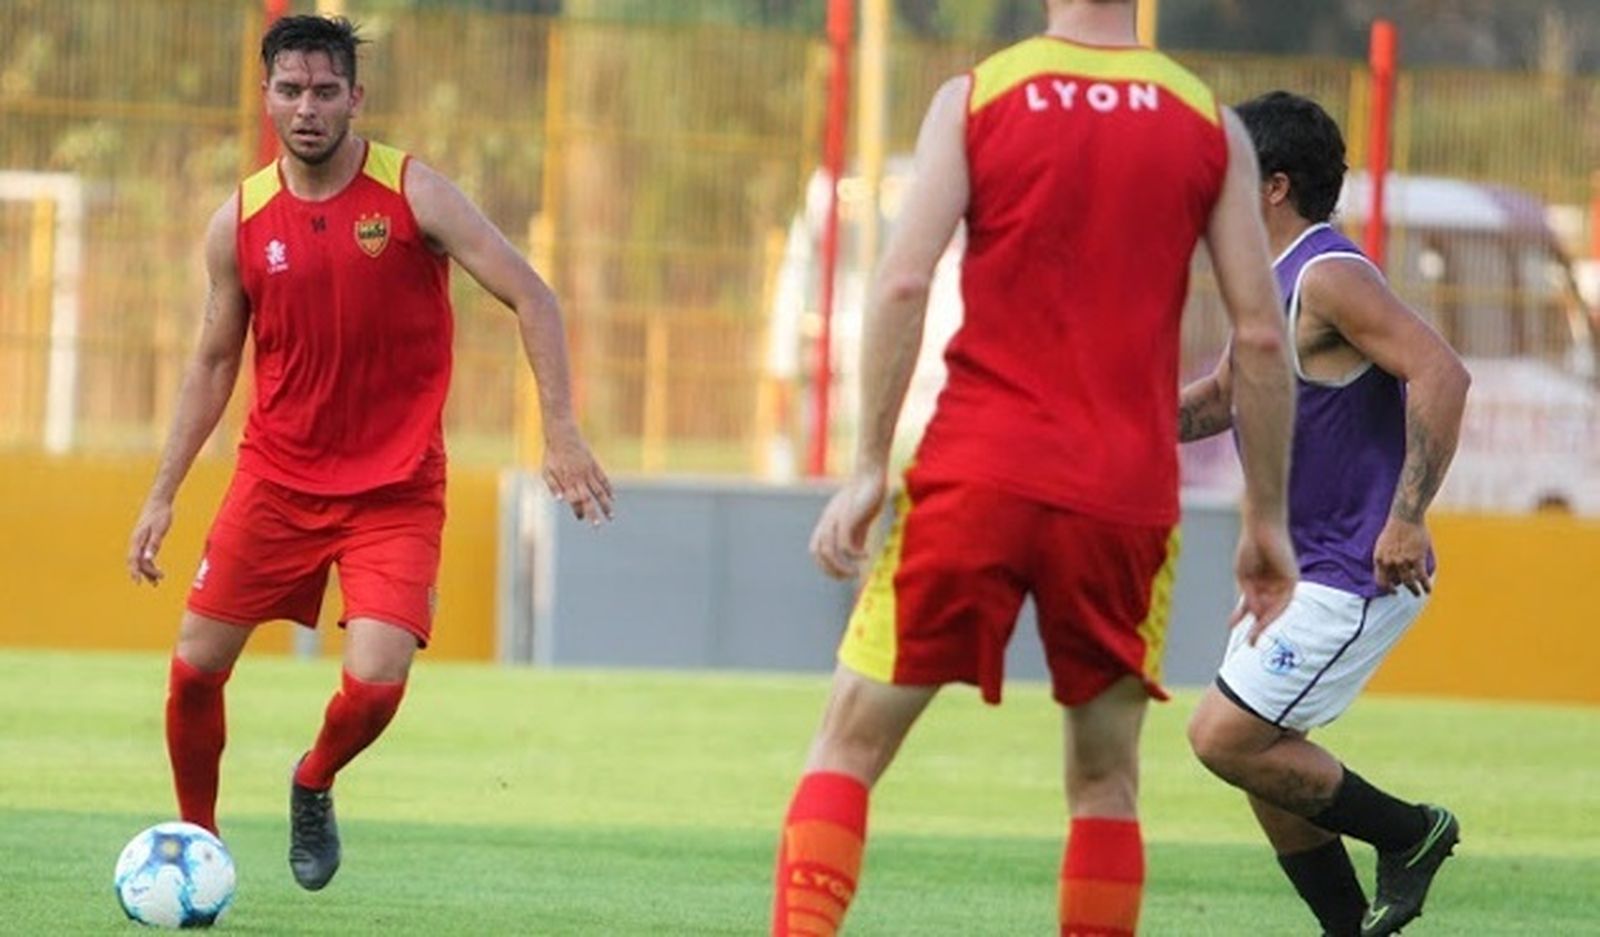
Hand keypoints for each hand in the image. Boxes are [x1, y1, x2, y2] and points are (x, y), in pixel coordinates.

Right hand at [128, 498, 173, 584]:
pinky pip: (144, 554)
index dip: (135, 572)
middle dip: (144, 573)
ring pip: (140, 559)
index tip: (138, 582)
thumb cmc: (160, 515)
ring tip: (157, 581)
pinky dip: (150, 563)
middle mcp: (135, 541)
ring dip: (148, 570)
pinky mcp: (144, 539)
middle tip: (156, 583)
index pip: (134, 560)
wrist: (159, 501)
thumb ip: (154, 544)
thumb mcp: (159, 530)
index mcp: (137, 540)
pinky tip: (156, 569)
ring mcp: (139, 541)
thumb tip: (148, 558)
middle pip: (137, 562)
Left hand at [542, 424, 612, 525]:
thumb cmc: (552, 455)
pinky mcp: (594, 465)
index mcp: (567, 481)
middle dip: (593, 514)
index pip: (574, 501)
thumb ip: (552, 486)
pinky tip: (613, 498)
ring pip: (599, 492)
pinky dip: (609, 489)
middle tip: (597, 526)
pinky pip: (603, 479)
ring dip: (605, 505)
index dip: (578, 511)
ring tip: (611, 516)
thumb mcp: (546, 471)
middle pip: (588, 500)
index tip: (581, 518)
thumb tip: (559, 501)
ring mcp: (589, 472)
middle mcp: (580, 479)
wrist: (563, 435)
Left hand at [809, 470, 887, 579]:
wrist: (871, 474)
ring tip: (856, 572)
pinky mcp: (847, 516)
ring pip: (828, 551)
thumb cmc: (867, 495)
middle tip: (849, 577)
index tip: (843, 574)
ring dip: (841, 566)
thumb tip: (855, 554)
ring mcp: (835, 519)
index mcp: (827, 523)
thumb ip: (856, 535)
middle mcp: (827, 522)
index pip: (816, 550)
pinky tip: (866, 556)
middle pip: (818, 553)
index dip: (826, 565)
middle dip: (831, 570)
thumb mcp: (860, 520)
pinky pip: (844, 542)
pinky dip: (854, 554)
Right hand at [1232, 519, 1296, 643]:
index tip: (1232, 627)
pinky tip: (1260, 616)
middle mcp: (1274, 586)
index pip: (1255, 606)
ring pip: (1274, 610)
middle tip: (1250, 644)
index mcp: (1262, 583)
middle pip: (1266, 611)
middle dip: (1258, 628)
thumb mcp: (1244, 577)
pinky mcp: (1292, 580)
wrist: (1260, 527)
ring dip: (1264, 623)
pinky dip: (1272, 609)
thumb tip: (1256, 615)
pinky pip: (1283, 601)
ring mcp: (1284, 584)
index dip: (1244, 618)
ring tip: (1254, 637)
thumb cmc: (1250, 548)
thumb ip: (1250, 596)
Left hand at [1373, 516, 1431, 595]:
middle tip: (1408, 592)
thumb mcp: (1383, 545)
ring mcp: (1402, 562)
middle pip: (1394, 583)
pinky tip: (1428, 590)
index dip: (1386, 588)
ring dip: (1414, 590)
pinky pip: (1421, 577)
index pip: (1380, 580)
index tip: (1392, 592)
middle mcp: (1389, 562)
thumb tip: (1388, 569)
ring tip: (1418, 593)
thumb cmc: (1395, 529)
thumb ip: (1385, 557)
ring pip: (1408, 582)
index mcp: (1379, 558)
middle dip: (1401, 589)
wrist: (1405, 517)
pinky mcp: (1416, 559)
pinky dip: (1425, 585)